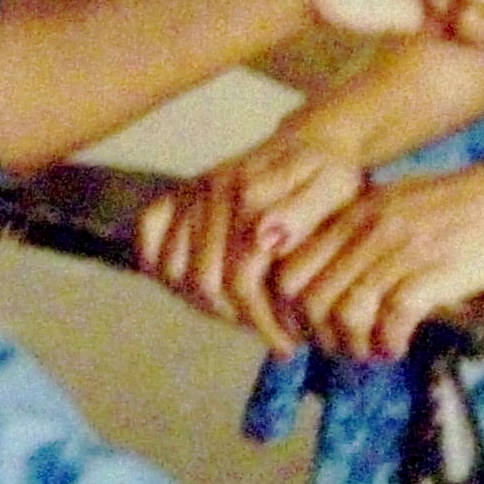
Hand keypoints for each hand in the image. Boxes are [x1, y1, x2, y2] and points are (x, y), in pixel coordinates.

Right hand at [133, 124, 368, 350]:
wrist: (314, 141)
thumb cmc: (329, 174)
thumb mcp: (335, 188)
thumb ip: (303, 211)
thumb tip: (263, 238)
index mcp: (250, 193)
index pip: (240, 279)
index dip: (262, 319)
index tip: (288, 342)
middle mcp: (214, 188)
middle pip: (204, 283)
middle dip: (238, 317)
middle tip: (270, 331)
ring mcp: (193, 191)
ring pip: (174, 270)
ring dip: (205, 302)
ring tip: (242, 313)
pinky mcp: (178, 193)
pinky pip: (148, 233)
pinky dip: (161, 264)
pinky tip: (195, 284)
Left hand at [270, 160, 483, 362]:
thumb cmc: (460, 207)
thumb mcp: (397, 205)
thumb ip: (359, 233)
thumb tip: (330, 279)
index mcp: (354, 212)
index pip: (291, 268)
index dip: (293, 310)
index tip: (314, 328)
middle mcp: (368, 229)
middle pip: (310, 298)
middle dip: (320, 335)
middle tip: (343, 347)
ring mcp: (399, 251)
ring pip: (345, 314)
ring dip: (353, 345)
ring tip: (371, 350)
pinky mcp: (431, 274)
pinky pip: (390, 321)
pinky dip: (387, 343)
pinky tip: (397, 347)